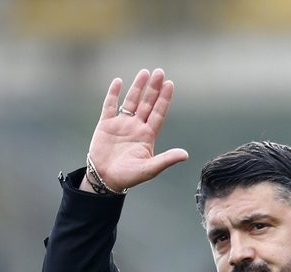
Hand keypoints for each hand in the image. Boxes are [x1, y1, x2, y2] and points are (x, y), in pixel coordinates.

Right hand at [83, 68, 188, 193]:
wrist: (104, 179)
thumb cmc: (128, 177)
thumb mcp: (149, 169)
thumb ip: (166, 159)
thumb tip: (185, 155)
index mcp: (147, 135)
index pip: (158, 113)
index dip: (164, 99)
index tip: (170, 84)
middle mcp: (136, 127)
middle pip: (147, 103)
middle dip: (153, 88)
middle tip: (160, 72)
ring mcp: (121, 124)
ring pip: (131, 101)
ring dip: (137, 87)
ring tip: (144, 72)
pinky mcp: (106, 125)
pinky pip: (110, 105)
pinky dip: (114, 94)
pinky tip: (118, 82)